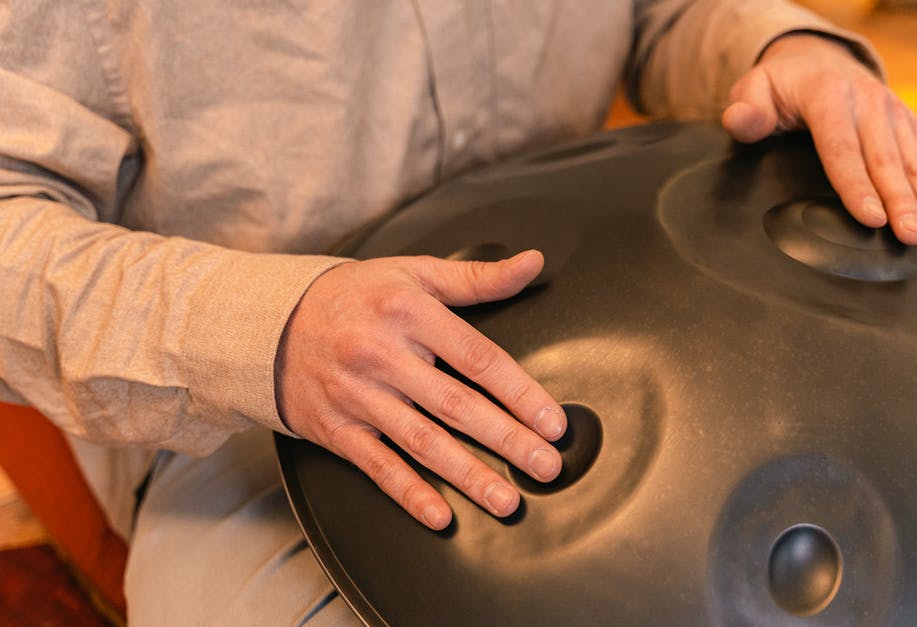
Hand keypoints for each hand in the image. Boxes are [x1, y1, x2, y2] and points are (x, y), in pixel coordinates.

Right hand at [275, 251, 566, 529]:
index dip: (520, 392)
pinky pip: (377, 467)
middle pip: (455, 405)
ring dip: (468, 475)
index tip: (554, 422)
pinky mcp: (335, 429)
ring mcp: (357, 396)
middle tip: (547, 467)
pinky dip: (409, 494)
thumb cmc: (357, 296)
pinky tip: (441, 516)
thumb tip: (534, 263)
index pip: (477, 357)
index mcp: (409, 311)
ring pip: (422, 442)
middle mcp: (382, 354)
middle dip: (506, 440)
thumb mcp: (413, 272)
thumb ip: (477, 277)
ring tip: (508, 500)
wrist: (269, 323)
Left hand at [721, 33, 916, 248]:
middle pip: (887, 162)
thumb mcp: (755, 90)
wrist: (818, 58)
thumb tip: (740, 121)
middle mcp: (870, 104)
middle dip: (904, 203)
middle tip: (915, 239)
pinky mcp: (912, 127)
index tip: (871, 218)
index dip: (856, 185)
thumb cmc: (781, 87)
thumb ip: (746, 109)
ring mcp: (896, 115)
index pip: (842, 148)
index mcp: (829, 97)